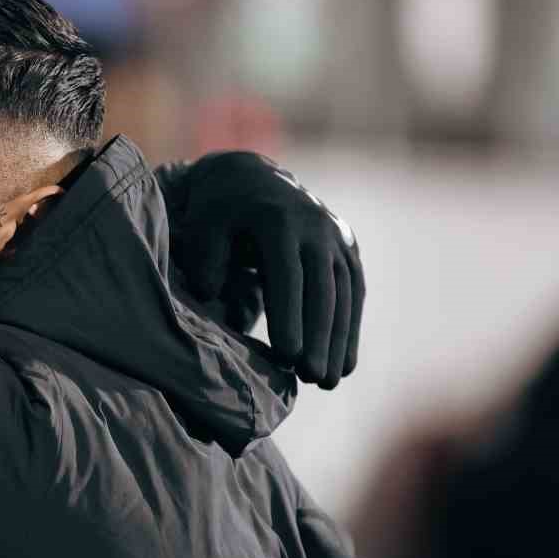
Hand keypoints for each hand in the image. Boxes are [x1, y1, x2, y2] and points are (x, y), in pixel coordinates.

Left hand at [162, 153, 363, 388]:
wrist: (253, 176)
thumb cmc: (220, 209)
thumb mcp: (204, 224)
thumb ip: (206, 258)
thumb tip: (210, 292)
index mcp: (278, 219)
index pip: (287, 275)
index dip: (289, 317)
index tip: (287, 356)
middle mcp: (315, 226)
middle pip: (321, 289)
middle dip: (319, 337)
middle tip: (312, 379)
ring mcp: (336, 236)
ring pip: (344, 294)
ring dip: (339, 340)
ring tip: (328, 382)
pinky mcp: (347, 247)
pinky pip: (354, 291)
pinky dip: (351, 328)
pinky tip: (345, 364)